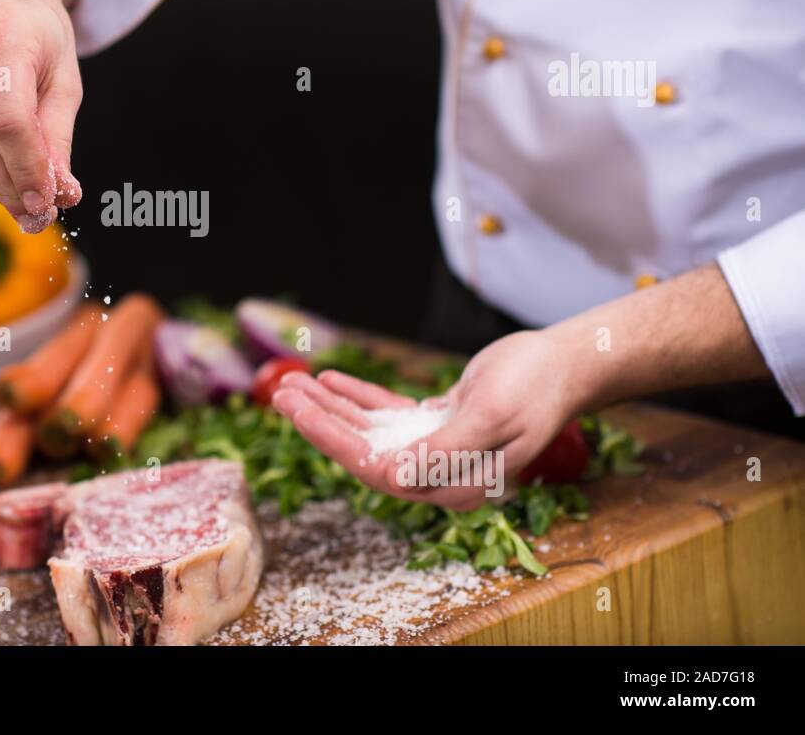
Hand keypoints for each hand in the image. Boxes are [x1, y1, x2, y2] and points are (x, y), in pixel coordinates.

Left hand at [273, 330, 580, 508]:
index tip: (298, 412)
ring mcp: (437, 448)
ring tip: (292, 384)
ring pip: (370, 430)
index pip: (377, 469)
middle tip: (280, 392)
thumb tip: (397, 478)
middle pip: (364, 451)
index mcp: (454, 483)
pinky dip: (357, 396)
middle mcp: (440, 473)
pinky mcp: (437, 424)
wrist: (566, 363)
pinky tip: (330, 380)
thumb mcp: (491, 415)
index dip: (332, 440)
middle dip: (319, 422)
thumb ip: (444, 450)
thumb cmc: (535, 387)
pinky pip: (386, 413)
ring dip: (330, 407)